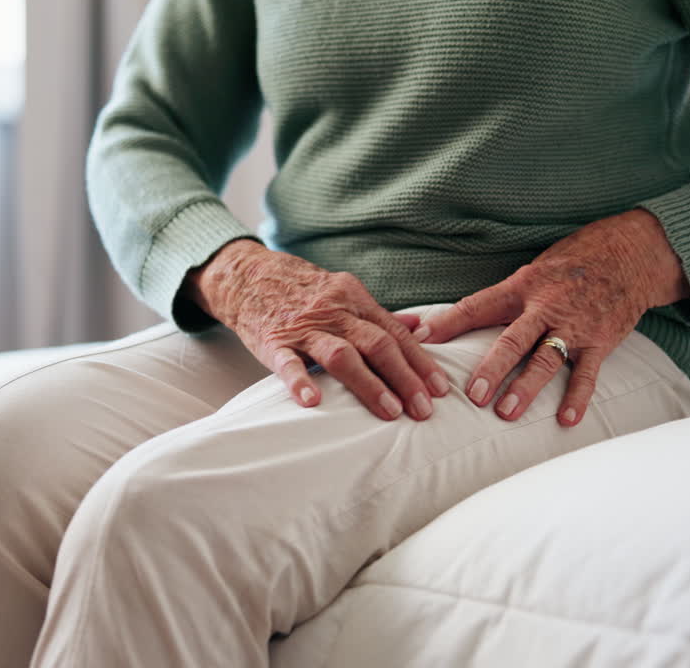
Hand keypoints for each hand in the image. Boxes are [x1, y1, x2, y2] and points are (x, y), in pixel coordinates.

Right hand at [184, 239, 449, 420]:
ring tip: (390, 412)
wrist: (248, 276)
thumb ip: (380, 315)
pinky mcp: (273, 341)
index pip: (395, 334)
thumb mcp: (345, 294)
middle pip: (377, 344)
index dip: (420, 362)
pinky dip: (300, 381)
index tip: (441, 389)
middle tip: (424, 410)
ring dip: (369, 384)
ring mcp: (303, 327)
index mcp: (355, 300)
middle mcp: (334, 311)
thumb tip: (422, 326)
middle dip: (405, 377)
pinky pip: (287, 362)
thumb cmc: (303, 292)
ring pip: (341, 354)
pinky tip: (313, 402)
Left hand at [414, 209, 689, 425]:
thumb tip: (449, 321)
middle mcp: (546, 305)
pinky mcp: (601, 340)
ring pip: (546, 359)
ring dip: (526, 387)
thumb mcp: (531, 271)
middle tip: (472, 395)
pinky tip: (566, 420)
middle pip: (513, 339)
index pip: (477, 305)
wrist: (631, 252)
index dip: (448, 322)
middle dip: (492, 367)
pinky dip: (578, 398)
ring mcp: (575, 325)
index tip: (421, 339)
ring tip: (507, 414)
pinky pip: (588, 373)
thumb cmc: (570, 264)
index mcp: (521, 286)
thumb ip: (498, 299)